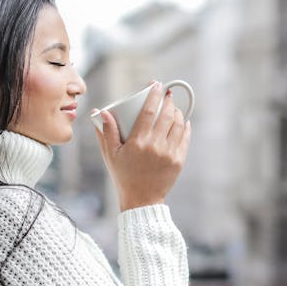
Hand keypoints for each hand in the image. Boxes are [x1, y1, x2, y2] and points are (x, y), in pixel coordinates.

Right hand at [95, 82, 191, 210]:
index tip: (156, 85)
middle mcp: (155, 146)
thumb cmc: (124, 176)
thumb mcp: (111, 155)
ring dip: (177, 112)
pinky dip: (185, 126)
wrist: (141, 200)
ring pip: (178, 124)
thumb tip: (101, 111)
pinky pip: (185, 137)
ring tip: (173, 107)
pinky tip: (182, 121)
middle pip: (167, 115)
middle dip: (168, 100)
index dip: (154, 95)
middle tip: (166, 94)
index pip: (149, 111)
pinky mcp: (179, 160)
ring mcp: (169, 153)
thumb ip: (106, 132)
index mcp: (138, 142)